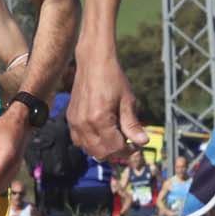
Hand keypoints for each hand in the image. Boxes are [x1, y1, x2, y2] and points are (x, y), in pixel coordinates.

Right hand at [67, 42, 147, 162]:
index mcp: (100, 119)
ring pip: (89, 150)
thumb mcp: (128, 101)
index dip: (129, 151)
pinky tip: (102, 136)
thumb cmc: (112, 78)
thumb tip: (143, 141)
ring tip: (117, 141)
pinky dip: (91, 144)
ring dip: (104, 150)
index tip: (137, 147)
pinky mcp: (71, 119)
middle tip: (129, 146)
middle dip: (117, 153)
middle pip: (101, 152)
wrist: (93, 63)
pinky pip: (79, 141)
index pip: (115, 147)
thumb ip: (132, 124)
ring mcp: (75, 122)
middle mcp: (84, 123)